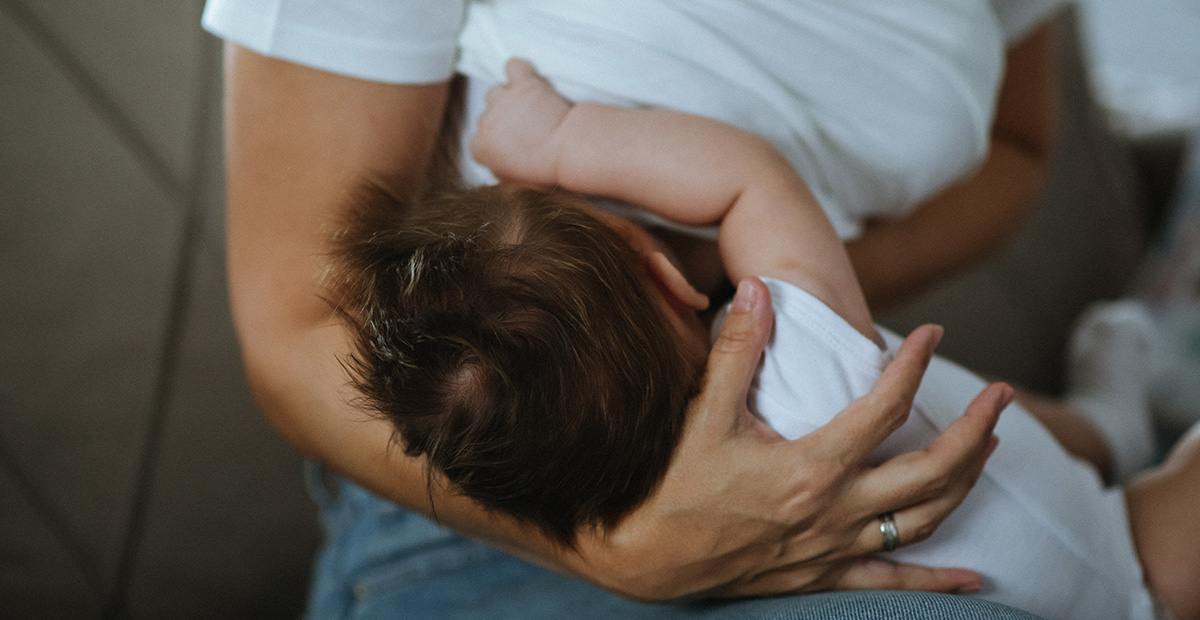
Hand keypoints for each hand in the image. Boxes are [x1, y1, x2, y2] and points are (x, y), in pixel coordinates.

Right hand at [471, 59, 572, 184]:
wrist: (567, 150)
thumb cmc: (546, 170)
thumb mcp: (516, 181)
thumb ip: (501, 168)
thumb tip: (501, 164)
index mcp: (482, 148)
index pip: (478, 142)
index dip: (494, 142)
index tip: (509, 145)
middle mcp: (487, 122)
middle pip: (487, 116)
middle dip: (503, 121)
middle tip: (524, 128)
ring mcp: (504, 101)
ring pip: (496, 92)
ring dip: (508, 98)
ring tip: (527, 107)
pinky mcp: (525, 85)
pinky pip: (514, 67)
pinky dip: (519, 70)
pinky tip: (528, 78)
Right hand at [566, 277, 1008, 600]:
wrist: (646, 556)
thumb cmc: (672, 484)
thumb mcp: (703, 414)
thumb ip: (735, 351)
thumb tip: (756, 290)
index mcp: (811, 466)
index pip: (885, 408)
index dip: (913, 365)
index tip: (930, 333)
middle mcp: (835, 510)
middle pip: (931, 470)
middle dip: (975, 429)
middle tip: (1004, 395)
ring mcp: (835, 548)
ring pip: (925, 519)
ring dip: (966, 483)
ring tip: (991, 448)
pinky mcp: (824, 576)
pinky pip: (892, 582)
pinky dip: (935, 581)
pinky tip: (972, 580)